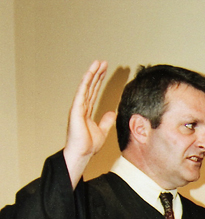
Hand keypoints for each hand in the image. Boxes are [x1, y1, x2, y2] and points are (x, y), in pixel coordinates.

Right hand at [63, 60, 116, 187]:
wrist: (82, 154)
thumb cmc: (88, 146)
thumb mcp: (102, 131)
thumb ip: (106, 121)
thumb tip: (111, 112)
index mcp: (86, 111)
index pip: (94, 91)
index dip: (99, 80)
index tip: (104, 70)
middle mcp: (81, 106)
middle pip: (90, 86)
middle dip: (96, 74)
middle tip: (102, 62)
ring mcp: (78, 107)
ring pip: (85, 86)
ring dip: (92, 74)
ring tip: (97, 63)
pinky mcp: (76, 110)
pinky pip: (81, 93)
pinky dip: (85, 83)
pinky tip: (89, 74)